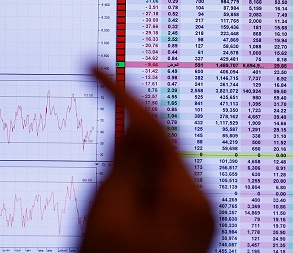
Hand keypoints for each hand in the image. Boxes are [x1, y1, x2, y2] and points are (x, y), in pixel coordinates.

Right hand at [79, 68, 214, 252]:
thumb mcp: (111, 215)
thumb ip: (125, 163)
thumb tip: (137, 119)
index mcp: (187, 197)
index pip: (153, 125)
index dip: (120, 92)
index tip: (92, 68)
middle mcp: (200, 202)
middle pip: (156, 150)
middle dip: (120, 154)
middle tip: (98, 191)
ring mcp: (196, 215)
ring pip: (152, 171)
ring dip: (123, 180)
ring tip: (106, 220)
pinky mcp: (185, 225)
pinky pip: (156, 191)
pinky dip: (132, 192)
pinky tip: (119, 219)